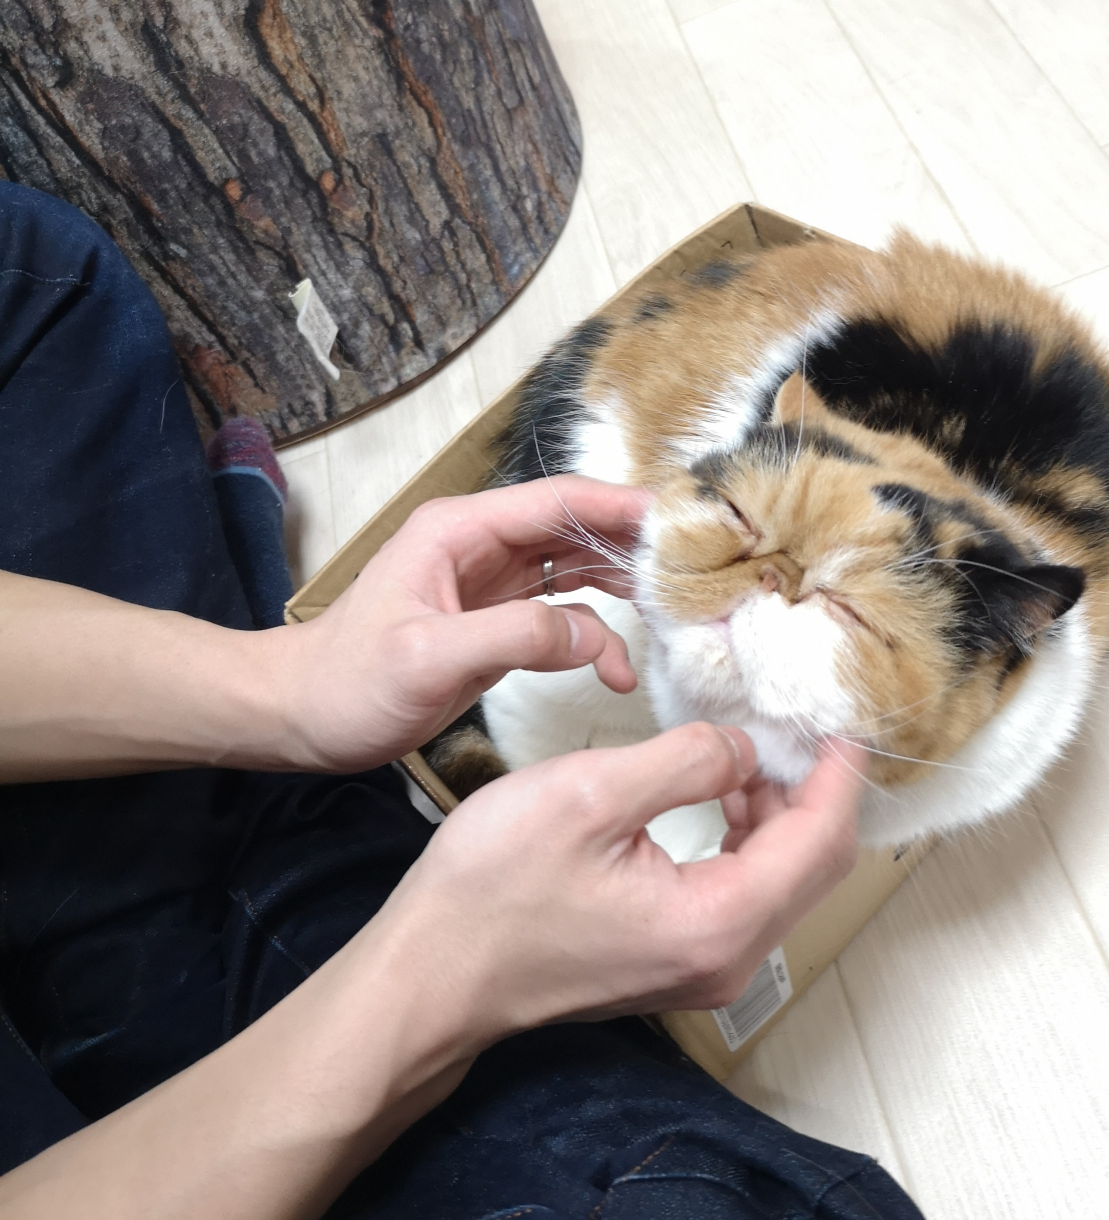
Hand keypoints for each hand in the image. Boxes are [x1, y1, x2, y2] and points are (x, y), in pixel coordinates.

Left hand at [273, 478, 649, 772]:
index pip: (558, 501)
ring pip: (577, 567)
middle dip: (636, 547)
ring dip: (624, 588)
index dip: (621, 507)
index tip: (681, 523)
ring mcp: (490, 584)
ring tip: (675, 613)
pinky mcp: (495, 622)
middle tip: (696, 572)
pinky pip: (562, 612)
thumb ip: (513, 639)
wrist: (300, 718)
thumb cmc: (346, 683)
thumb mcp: (428, 659)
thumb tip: (593, 636)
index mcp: (461, 530)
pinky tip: (620, 668)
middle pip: (577, 528)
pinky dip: (597, 633)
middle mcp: (481, 546)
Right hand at [363, 722, 867, 1051]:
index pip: (819, 839)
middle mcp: (725, 958)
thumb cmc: (491, 891)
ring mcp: (701, 966)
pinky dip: (748, 834)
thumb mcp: (589, 794)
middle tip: (807, 718)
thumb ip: (684, 762)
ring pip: (780, 878)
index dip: (840, 771)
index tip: (846, 715)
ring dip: (781, 807)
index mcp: (717, 921)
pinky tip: (721, 788)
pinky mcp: (676, 959)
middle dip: (818, 786)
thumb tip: (742, 747)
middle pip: (814, 865)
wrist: (431, 973)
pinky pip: (743, 892)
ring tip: (758, 740)